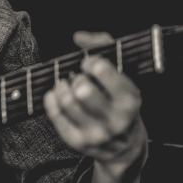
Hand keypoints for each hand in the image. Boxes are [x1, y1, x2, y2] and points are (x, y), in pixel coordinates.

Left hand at [43, 31, 148, 182]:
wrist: (124, 146)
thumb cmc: (120, 101)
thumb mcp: (124, 75)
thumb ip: (104, 46)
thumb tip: (78, 36)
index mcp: (130, 101)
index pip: (102, 70)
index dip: (91, 62)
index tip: (89, 64)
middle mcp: (114, 120)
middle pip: (82, 89)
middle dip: (77, 78)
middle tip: (79, 78)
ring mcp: (95, 134)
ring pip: (67, 101)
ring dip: (62, 86)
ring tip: (66, 84)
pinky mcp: (76, 141)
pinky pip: (54, 113)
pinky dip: (51, 98)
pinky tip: (58, 94)